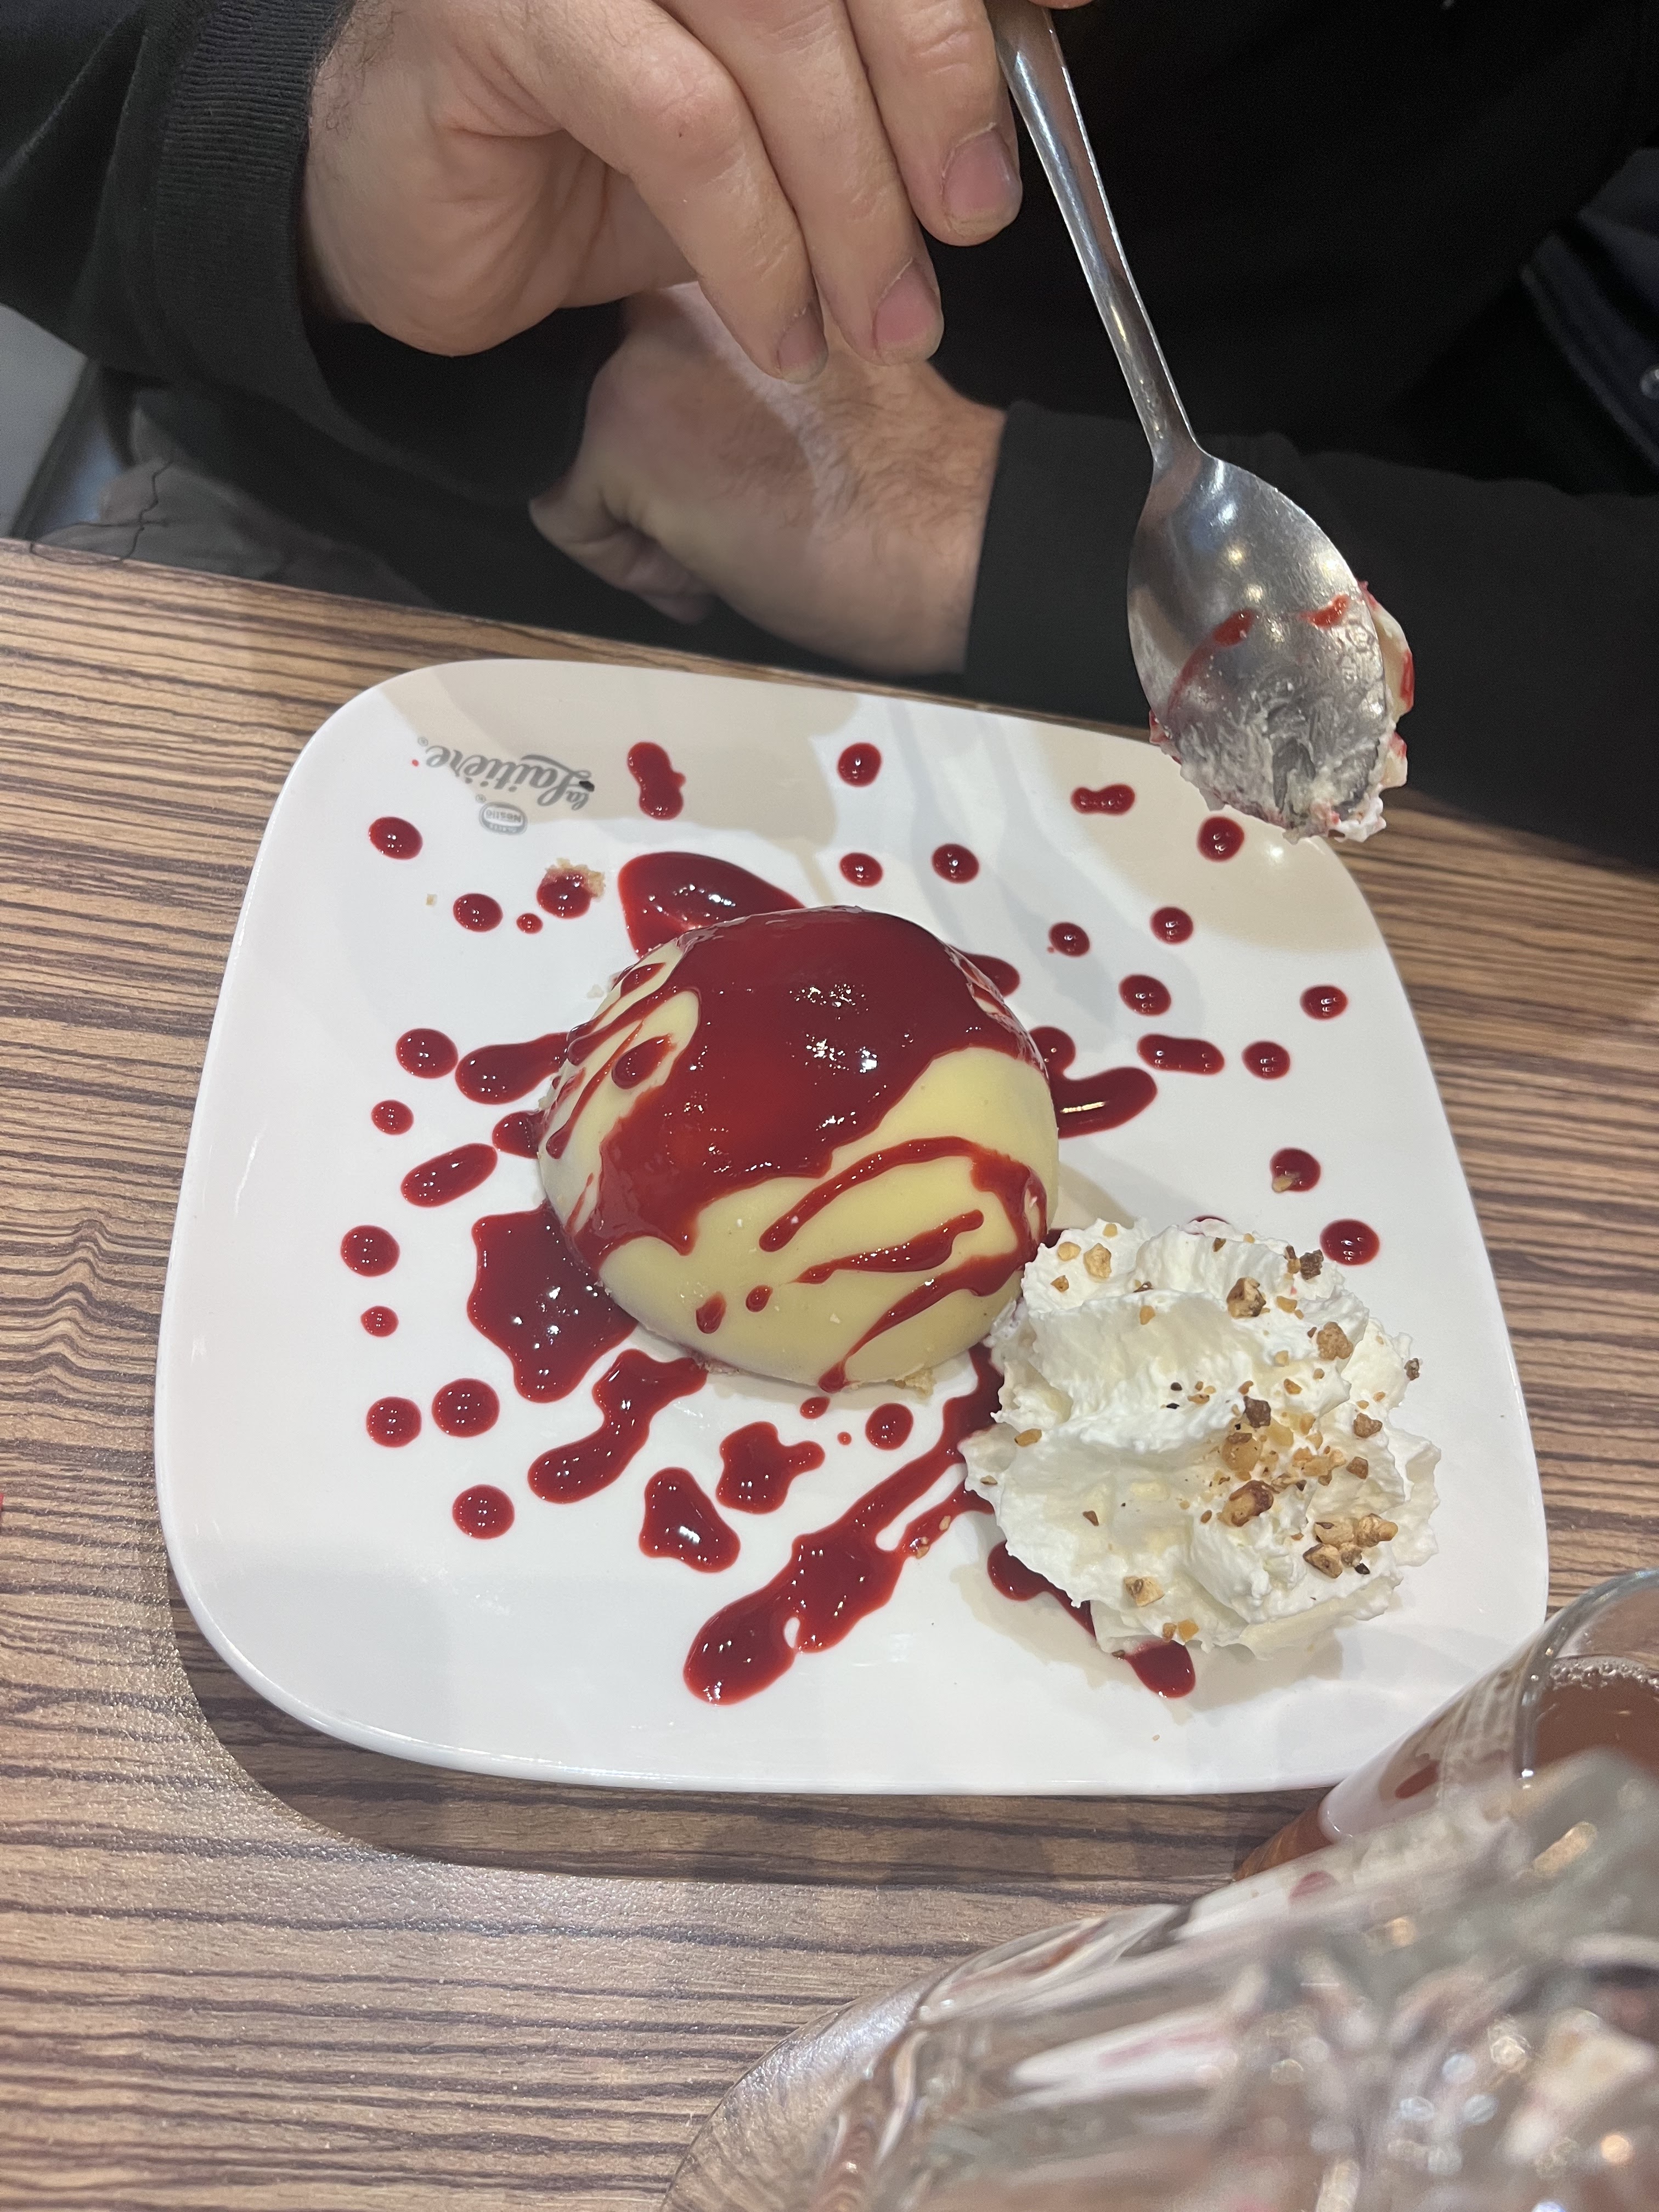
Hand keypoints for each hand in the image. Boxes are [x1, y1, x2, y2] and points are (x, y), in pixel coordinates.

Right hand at [303, 0, 1085, 379]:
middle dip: (935, 91)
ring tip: (882, 318)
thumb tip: (1055, 21)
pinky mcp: (497, 6)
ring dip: (851, 197)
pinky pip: (679, 120)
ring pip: (775, 33)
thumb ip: (886, 61)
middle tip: (971, 220)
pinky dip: (754, 238)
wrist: (425, 226)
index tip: (1085, 16)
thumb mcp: (778, 109)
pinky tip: (781, 326)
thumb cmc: (611, 157)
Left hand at [529, 285, 1003, 673]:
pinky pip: (566, 517)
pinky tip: (712, 566)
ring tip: (731, 538)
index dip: (677, 421)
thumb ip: (737, 354)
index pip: (633, 338)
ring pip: (572, 451)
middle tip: (736, 506)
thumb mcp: (814, 369)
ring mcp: (639, 352)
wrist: (953, 535)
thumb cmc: (911, 478)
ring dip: (641, 516)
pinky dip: (628, 565)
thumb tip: (683, 407)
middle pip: (593, 391)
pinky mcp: (618, 431)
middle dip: (647, 468)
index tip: (737, 459)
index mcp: (730, 252)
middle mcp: (672, 282)